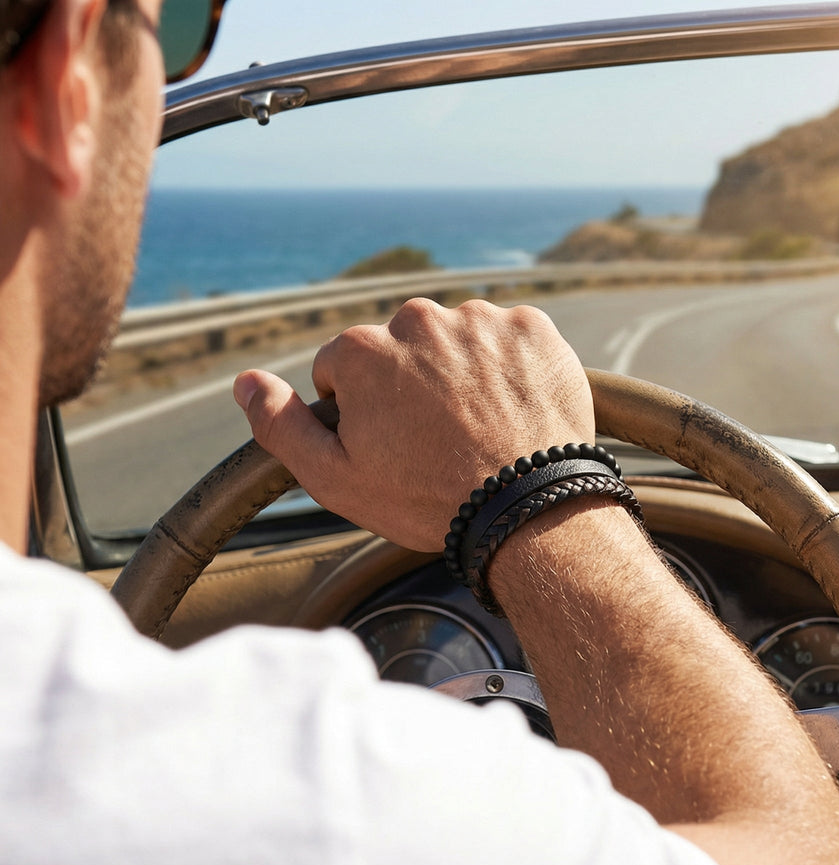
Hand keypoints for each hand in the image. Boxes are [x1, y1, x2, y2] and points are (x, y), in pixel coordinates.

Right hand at [234, 298, 594, 550]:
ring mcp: (482, 320)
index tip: (392, 444)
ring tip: (480, 429)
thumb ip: (280, 425)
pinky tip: (513, 411)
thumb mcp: (335, 479)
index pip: (344, 369)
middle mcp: (419, 319)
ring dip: (462, 374)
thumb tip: (245, 382)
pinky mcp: (533, 329)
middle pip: (402, 349)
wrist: (528, 511)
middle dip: (412, 385)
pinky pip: (509, 341)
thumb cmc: (428, 500)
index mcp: (362, 349)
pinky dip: (510, 369)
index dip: (362, 412)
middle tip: (438, 440)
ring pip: (456, 342)